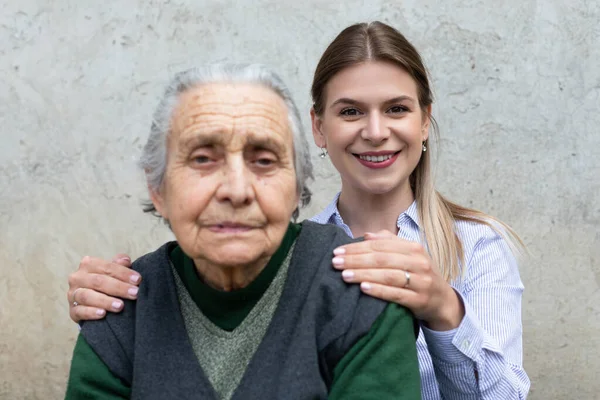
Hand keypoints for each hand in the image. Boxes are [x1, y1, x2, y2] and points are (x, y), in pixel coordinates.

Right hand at [67, 254, 140, 322]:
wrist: (92, 302)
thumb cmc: (106, 282)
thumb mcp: (112, 271)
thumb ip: (119, 264)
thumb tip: (126, 260)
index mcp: (88, 264)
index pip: (107, 267)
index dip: (123, 273)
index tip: (138, 280)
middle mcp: (78, 278)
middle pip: (98, 281)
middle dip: (119, 287)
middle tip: (135, 293)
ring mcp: (73, 294)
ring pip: (87, 296)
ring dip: (105, 301)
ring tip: (120, 306)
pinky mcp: (72, 311)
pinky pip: (80, 311)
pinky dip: (91, 313)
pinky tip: (103, 314)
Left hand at [332, 230, 464, 330]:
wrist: (443, 301)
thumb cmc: (419, 275)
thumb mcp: (409, 255)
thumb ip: (388, 243)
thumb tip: (366, 235)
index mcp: (413, 248)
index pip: (380, 245)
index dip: (357, 247)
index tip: (338, 251)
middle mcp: (419, 262)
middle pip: (381, 259)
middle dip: (356, 260)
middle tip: (335, 262)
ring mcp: (421, 281)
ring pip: (387, 276)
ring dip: (363, 274)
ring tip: (344, 275)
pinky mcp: (419, 300)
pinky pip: (396, 294)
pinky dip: (379, 291)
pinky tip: (363, 288)